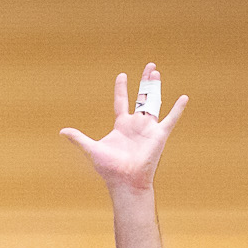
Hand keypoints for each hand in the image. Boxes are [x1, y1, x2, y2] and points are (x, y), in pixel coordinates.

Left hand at [61, 63, 187, 192]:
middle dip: (145, 82)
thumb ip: (79, 138)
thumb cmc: (110, 169)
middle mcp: (136, 125)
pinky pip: (170, 119)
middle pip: (142, 97)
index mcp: (122, 126)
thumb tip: (62, 131)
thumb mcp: (92, 149)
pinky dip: (177, 109)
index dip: (121, 88)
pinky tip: (184, 98)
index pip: (121, 101)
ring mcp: (148, 129)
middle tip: (150, 66)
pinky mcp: (159, 135)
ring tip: (157, 72)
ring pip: (154, 102)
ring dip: (155, 87)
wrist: (125, 181)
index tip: (122, 76)